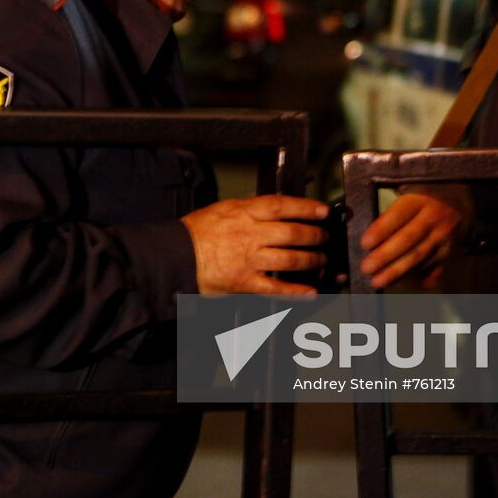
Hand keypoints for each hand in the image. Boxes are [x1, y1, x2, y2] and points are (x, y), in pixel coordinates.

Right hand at [182, 195, 330, 295]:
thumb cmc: (192, 233)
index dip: (306, 208)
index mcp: (243, 212)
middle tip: (324, 237)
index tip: (322, 211)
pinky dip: (296, 291)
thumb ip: (247, 210)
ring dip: (311, 260)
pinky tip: (310, 292)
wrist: (173, 254)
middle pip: (292, 232)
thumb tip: (271, 210)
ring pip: (290, 259)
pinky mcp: (245, 282)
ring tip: (321, 260)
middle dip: (314, 235)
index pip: (282, 206)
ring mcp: (249, 259)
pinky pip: (276, 288)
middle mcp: (250, 233)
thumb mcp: (221, 209)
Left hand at [358, 185, 471, 288]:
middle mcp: (434, 218)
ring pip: (419, 257)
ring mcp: (443, 237)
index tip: (364, 243)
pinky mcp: (449, 252)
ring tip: (377, 281)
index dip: (381, 230)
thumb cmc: (422, 195)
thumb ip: (388, 208)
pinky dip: (416, 277)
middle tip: (366, 268)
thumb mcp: (407, 189)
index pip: (398, 216)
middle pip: (408, 240)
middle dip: (385, 256)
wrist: (460, 200)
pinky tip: (401, 284)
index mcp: (419, 200)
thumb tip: (360, 225)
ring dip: (397, 272)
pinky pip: (432, 267)